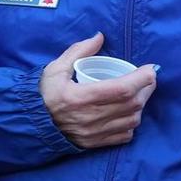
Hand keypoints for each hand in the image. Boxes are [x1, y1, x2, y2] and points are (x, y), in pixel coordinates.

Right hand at [40, 32, 158, 149]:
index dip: (142, 78)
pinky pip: (124, 135)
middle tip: (147, 78)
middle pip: (132, 104)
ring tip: (138, 94)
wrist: (30, 123)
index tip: (150, 69)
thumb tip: (100, 37)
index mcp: (80, 97)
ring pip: (132, 120)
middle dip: (146, 89)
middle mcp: (90, 117)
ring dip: (140, 106)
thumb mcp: (55, 69)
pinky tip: (127, 113)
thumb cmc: (44, 94)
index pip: (122, 89)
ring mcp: (94, 132)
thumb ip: (78, 51)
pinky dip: (131, 123)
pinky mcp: (95, 143)